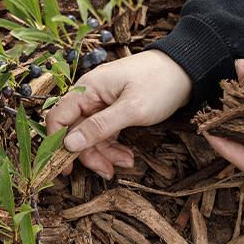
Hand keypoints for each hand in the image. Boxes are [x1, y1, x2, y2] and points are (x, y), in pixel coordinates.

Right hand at [46, 50, 193, 178]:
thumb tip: (69, 144)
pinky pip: (105, 133)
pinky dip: (114, 147)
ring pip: (92, 135)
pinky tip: (127, 156)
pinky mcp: (115, 111)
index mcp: (88, 89)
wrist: (187, 71)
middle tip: (106, 171)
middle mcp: (91, 95)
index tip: (64, 165)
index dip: (57, 142)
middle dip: (88, 153)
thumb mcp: (131, 109)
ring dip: (105, 153)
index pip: (58, 116)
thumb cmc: (160, 83)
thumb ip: (99, 127)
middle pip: (76, 131)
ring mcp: (103, 104)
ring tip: (126, 162)